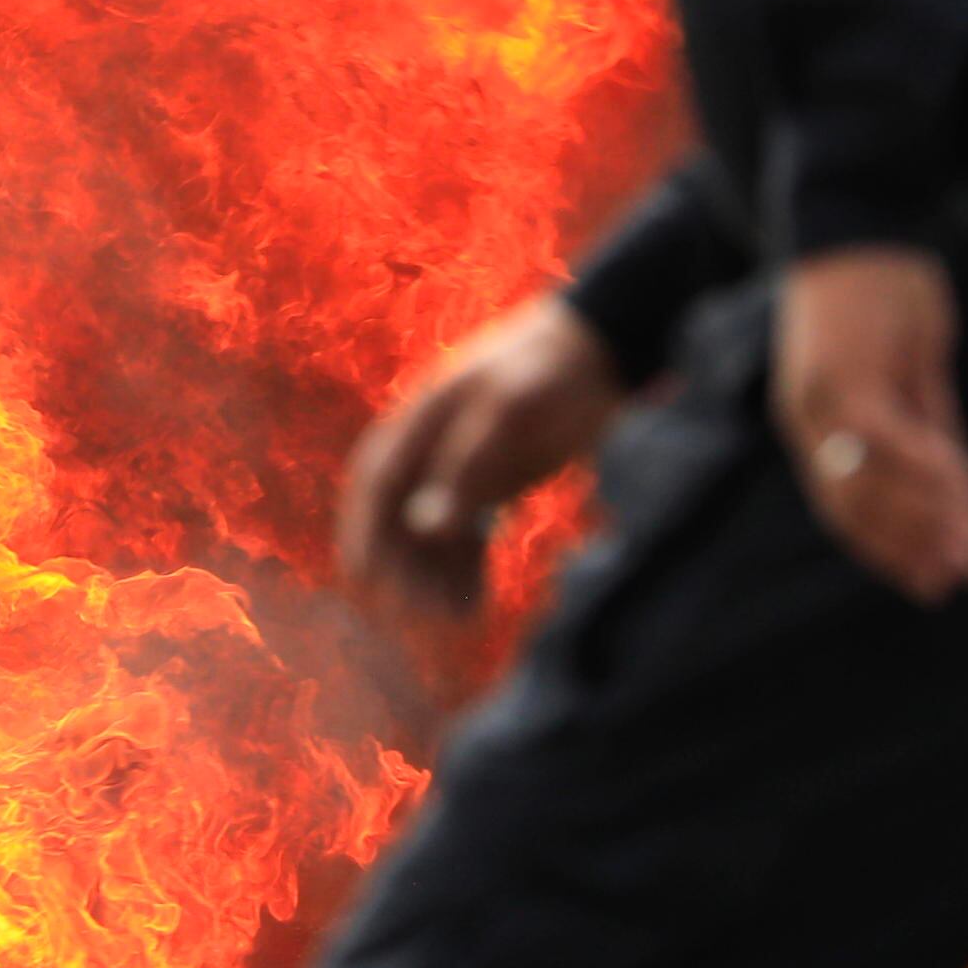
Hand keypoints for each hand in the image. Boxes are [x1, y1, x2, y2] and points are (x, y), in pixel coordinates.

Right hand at [340, 292, 628, 616]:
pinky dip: (464, 567)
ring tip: (455, 619)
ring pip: (431, 530)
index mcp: (424, 413)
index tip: (363, 580)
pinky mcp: (493, 480)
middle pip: (399, 514)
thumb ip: (468, 465)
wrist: (604, 348)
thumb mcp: (511, 410)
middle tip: (421, 615)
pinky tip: (474, 603)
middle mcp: (433, 441)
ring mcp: (462, 462)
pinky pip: (466, 531)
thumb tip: (424, 527)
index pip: (375, 481)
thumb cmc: (552, 370)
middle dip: (404, 566)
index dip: (363, 531)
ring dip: (434, 574)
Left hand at [776, 245, 967, 602]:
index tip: (932, 582)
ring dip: (929, 518)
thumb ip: (927, 426)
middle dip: (912, 548)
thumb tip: (959, 487)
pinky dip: (928, 466)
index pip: (846, 508)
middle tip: (959, 578)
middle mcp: (808, 419)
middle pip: (857, 507)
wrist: (854, 221)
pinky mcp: (845, 370)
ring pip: (873, 482)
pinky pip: (889, 436)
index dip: (891, 550)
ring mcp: (822, 398)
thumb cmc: (879, 293)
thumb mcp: (909, 369)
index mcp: (813, 423)